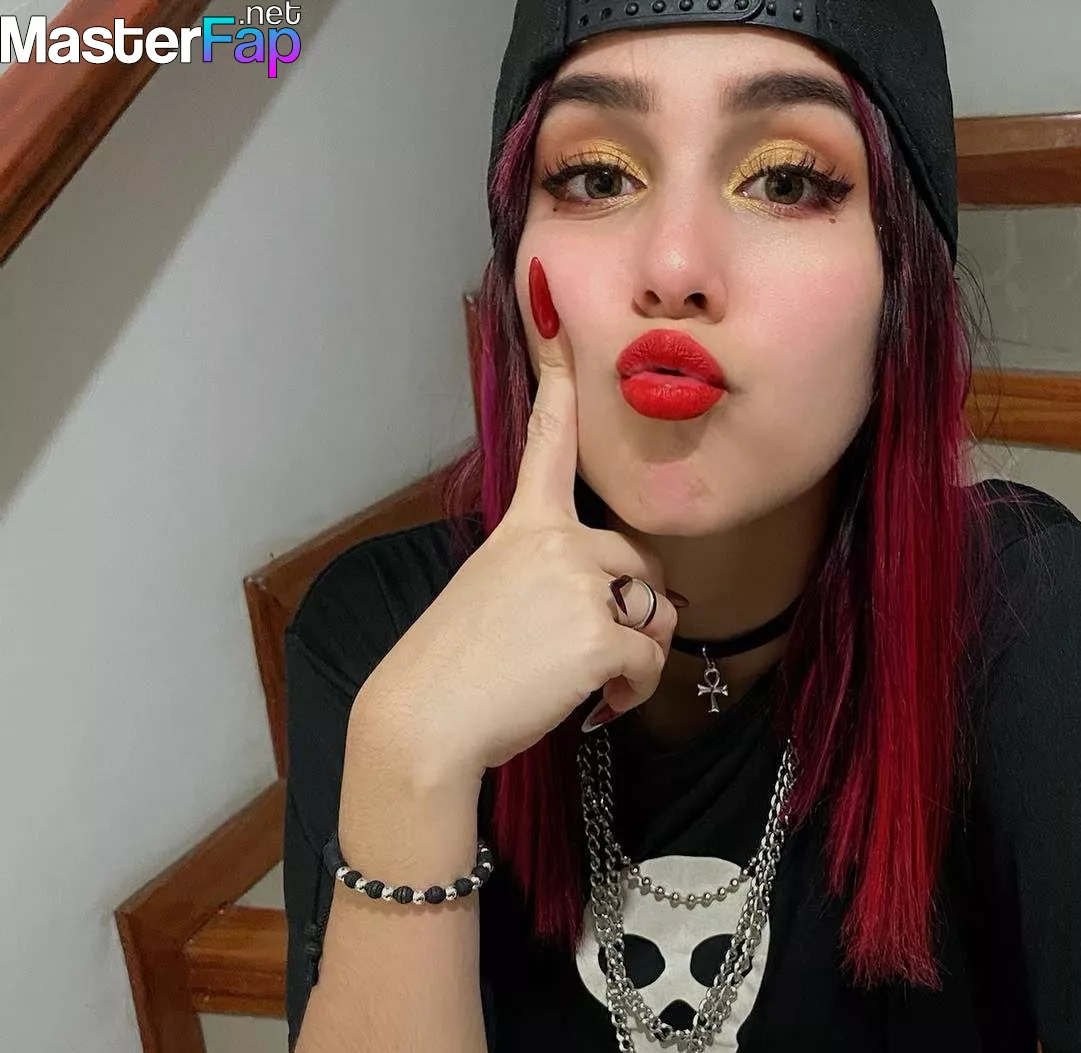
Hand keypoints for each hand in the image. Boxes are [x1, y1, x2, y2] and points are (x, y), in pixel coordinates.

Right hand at [355, 254, 679, 787]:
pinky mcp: (599, 634)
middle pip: (640, 563)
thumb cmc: (453, 670)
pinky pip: (648, 661)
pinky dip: (631, 692)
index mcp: (523, 526)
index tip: (550, 302)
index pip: (549, 437)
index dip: (556, 373)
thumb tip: (619, 606)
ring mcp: (580, 583)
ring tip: (589, 685)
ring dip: (636, 655)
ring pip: (653, 615)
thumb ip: (550, 581)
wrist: (425, 721)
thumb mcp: (493, 599)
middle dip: (635, 611)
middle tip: (593, 655)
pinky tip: (596, 708)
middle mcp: (556, 541)